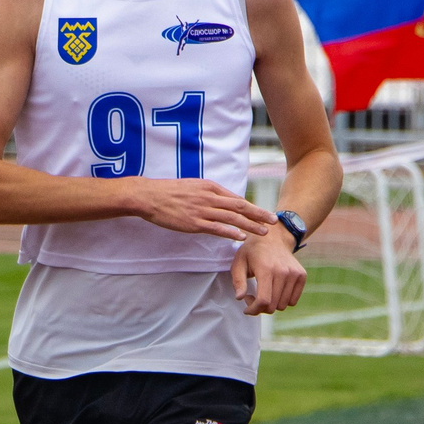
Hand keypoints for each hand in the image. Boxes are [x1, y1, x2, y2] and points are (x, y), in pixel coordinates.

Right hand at [127, 179, 279, 241]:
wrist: (150, 196)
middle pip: (240, 206)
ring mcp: (202, 210)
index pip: (236, 199)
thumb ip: (208, 194)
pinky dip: (230, 232)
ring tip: (263, 232)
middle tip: (273, 221)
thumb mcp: (192, 186)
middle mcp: (209, 197)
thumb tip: (220, 202)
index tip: (263, 214)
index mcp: (210, 187)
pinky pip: (216, 228)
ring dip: (250, 225)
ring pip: (232, 218)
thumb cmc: (169, 192)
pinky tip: (241, 237)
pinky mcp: (194, 222)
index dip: (252, 207)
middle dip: (259, 214)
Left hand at [232, 225, 307, 315]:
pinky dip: (283, 301)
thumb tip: (240, 297)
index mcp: (266, 269)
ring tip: (263, 293)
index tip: (247, 309)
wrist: (273, 238)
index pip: (264, 300)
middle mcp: (283, 272)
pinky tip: (274, 291)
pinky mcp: (301, 275)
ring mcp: (294, 273)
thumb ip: (238, 282)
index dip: (254, 310)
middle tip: (253, 297)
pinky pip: (293, 301)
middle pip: (273, 306)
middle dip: (260, 308)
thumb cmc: (252, 252)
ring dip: (272, 304)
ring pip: (283, 305)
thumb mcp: (239, 263)